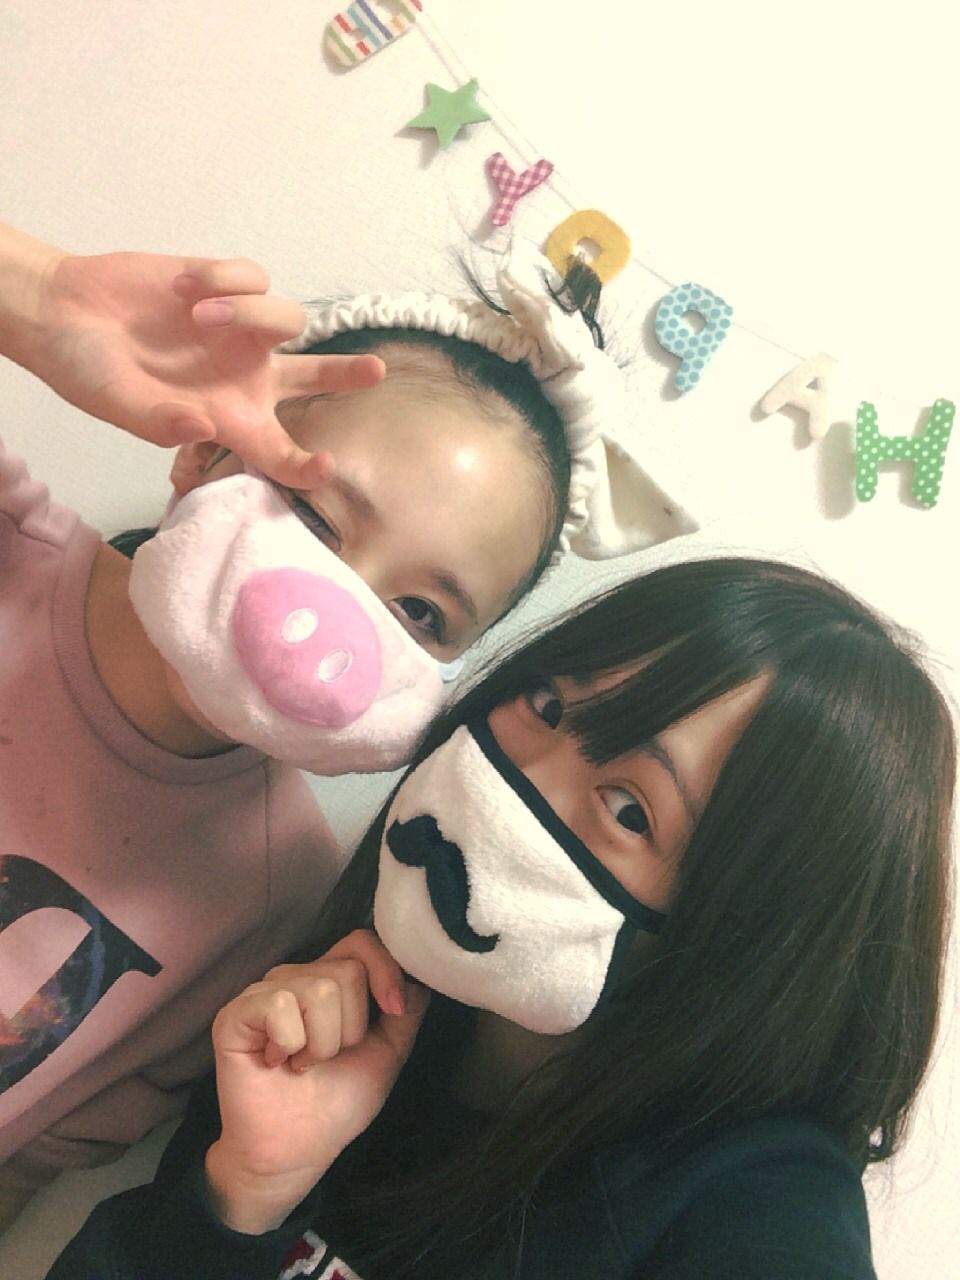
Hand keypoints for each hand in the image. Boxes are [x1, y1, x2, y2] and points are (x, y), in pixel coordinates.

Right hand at [19, 244, 383, 487]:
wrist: (62, 314)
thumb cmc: (90, 372)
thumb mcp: (119, 405)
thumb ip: (160, 423)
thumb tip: (202, 427)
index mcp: (228, 420)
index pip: (279, 452)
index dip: (306, 466)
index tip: (326, 466)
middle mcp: (245, 377)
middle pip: (315, 379)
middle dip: (346, 374)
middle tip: (375, 372)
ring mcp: (239, 330)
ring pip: (288, 319)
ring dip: (247, 312)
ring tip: (196, 313)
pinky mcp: (226, 286)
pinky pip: (254, 277)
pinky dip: (225, 279)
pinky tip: (184, 287)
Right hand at [205, 929, 429, 1232]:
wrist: (296, 1153)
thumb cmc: (337, 1103)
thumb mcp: (388, 1052)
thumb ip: (407, 1011)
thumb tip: (417, 976)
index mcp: (330, 980)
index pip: (361, 941)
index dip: (385, 970)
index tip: (393, 1010)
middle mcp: (296, 977)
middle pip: (347, 970)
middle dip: (351, 1028)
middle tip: (328, 1058)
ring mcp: (263, 993)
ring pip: (318, 990)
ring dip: (322, 1043)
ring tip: (303, 1064)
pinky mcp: (235, 1014)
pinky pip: (280, 1006)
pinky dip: (289, 1044)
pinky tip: (277, 1063)